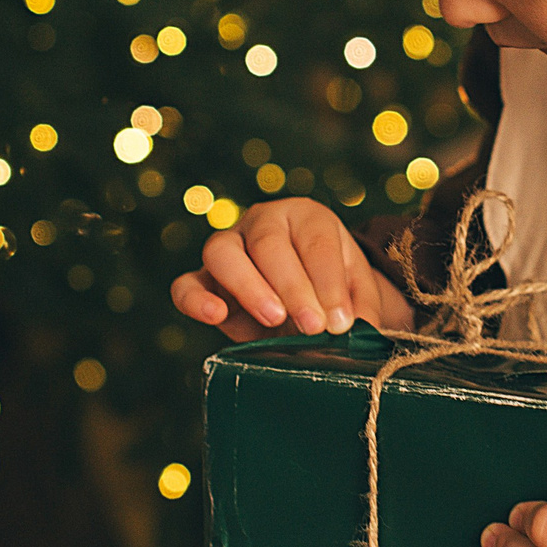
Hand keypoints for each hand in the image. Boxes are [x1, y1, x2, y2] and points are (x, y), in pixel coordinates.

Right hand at [169, 197, 418, 340]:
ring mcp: (228, 246)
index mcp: (307, 218)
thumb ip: (359, 308)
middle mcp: (263, 222)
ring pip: (222, 252)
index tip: (341, 320)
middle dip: (293, 287)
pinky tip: (215, 315)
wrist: (307, 303)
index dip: (329, 282)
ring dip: (249, 287)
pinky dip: (195, 299)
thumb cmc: (333, 292)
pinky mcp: (203, 280)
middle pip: (269, 244)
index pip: (315, 241)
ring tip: (274, 318)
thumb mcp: (356, 294)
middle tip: (313, 326)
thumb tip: (360, 328)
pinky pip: (186, 284)